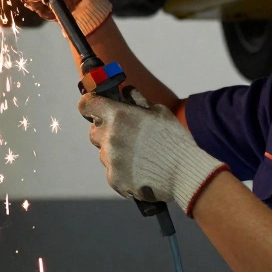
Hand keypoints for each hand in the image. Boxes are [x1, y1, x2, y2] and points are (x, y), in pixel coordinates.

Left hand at [78, 89, 226, 215]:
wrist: (185, 172)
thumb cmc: (174, 139)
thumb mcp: (158, 112)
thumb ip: (137, 100)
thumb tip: (126, 92)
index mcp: (118, 115)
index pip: (87, 104)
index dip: (89, 105)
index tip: (95, 108)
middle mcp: (110, 136)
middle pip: (94, 131)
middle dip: (106, 131)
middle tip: (126, 136)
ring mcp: (110, 159)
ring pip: (104, 153)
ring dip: (115, 152)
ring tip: (140, 156)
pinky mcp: (114, 178)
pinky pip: (112, 171)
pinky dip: (122, 171)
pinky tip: (140, 170)